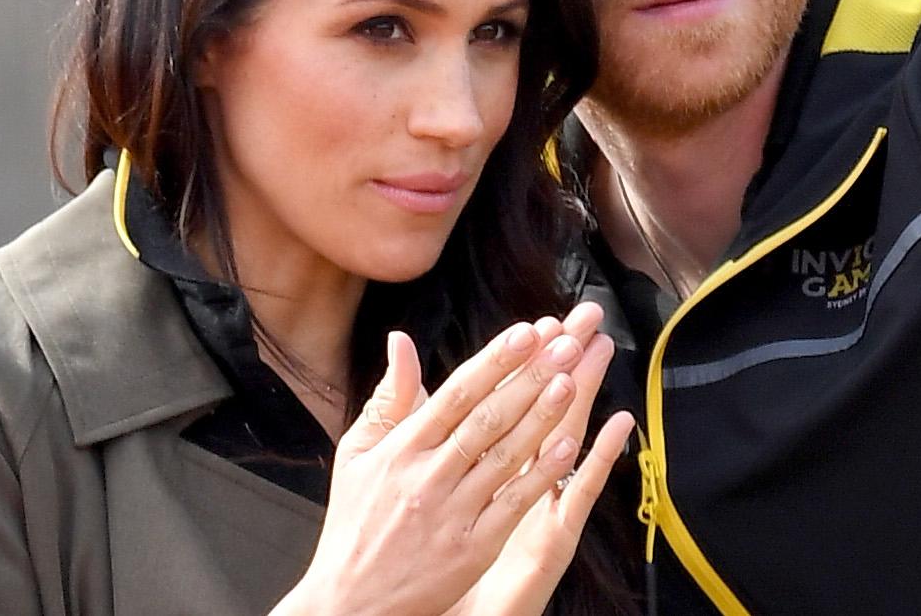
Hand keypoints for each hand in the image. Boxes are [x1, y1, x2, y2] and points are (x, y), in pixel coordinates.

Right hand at [269, 309, 610, 615]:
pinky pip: (513, 505)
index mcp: (401, 450)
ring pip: (505, 456)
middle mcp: (427, 477)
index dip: (494, 361)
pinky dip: (541, 475)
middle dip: (530, 377)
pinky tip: (567, 448)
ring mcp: (452, 514)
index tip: (527, 332)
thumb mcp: (356, 455)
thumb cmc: (355, 525)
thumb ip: (388, 397)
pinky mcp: (472, 549)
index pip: (455, 394)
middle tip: (566, 343)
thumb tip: (400, 341)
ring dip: (542, 417)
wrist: (349, 600)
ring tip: (572, 381)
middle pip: (487, 418)